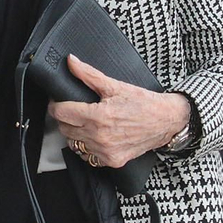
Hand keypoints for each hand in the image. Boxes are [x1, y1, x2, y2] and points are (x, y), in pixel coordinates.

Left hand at [48, 55, 190, 167]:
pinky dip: (87, 147)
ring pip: (74, 143)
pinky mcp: (112, 161)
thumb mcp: (115, 86)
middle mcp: (99, 137)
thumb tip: (71, 61)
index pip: (60, 113)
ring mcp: (105, 151)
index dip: (56, 105)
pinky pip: (88, 156)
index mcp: (98, 116)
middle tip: (74, 110)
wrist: (167, 121)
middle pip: (64, 129)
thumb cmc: (143, 102)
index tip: (59, 102)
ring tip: (85, 123)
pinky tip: (95, 137)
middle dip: (65, 118)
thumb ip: (88, 74)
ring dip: (75, 133)